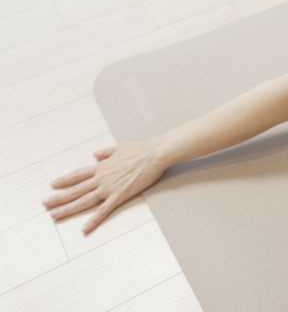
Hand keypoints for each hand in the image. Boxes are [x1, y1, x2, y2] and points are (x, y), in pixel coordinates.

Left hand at [42, 139, 167, 234]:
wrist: (154, 155)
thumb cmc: (140, 150)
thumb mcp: (119, 148)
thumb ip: (106, 152)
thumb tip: (95, 153)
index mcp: (102, 166)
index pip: (78, 174)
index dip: (64, 180)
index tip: (52, 184)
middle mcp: (101, 177)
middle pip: (75, 189)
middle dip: (59, 197)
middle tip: (45, 204)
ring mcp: (109, 187)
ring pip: (84, 200)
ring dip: (68, 209)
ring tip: (54, 216)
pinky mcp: (119, 195)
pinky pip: (103, 210)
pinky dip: (93, 220)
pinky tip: (84, 228)